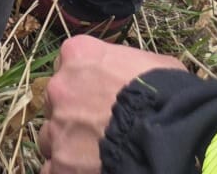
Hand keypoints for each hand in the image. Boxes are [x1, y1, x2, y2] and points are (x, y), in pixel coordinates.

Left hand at [37, 36, 186, 173]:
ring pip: (50, 137)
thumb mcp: (153, 64)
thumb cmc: (166, 94)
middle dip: (72, 115)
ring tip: (94, 155)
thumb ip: (128, 66)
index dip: (82, 84)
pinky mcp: (60, 165)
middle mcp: (60, 87)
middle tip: (98, 130)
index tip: (97, 97)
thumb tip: (133, 77)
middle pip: (56, 103)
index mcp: (78, 55)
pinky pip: (52, 170)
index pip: (67, 66)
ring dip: (67, 145)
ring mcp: (57, 127)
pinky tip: (86, 172)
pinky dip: (66, 171)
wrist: (165, 135)